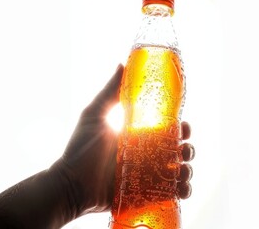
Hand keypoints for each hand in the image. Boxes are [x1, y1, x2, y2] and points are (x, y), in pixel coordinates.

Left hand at [50, 64, 194, 215]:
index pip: (170, 130)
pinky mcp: (147, 195)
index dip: (182, 129)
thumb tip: (122, 63)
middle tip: (182, 151)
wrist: (71, 185)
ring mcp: (148, 176)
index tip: (183, 128)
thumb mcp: (94, 115)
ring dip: (187, 170)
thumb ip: (110, 92)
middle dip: (188, 150)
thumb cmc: (79, 150)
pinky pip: (172, 193)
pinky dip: (183, 191)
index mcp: (140, 137)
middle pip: (180, 150)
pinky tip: (181, 188)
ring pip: (180, 171)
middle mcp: (148, 156)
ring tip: (181, 171)